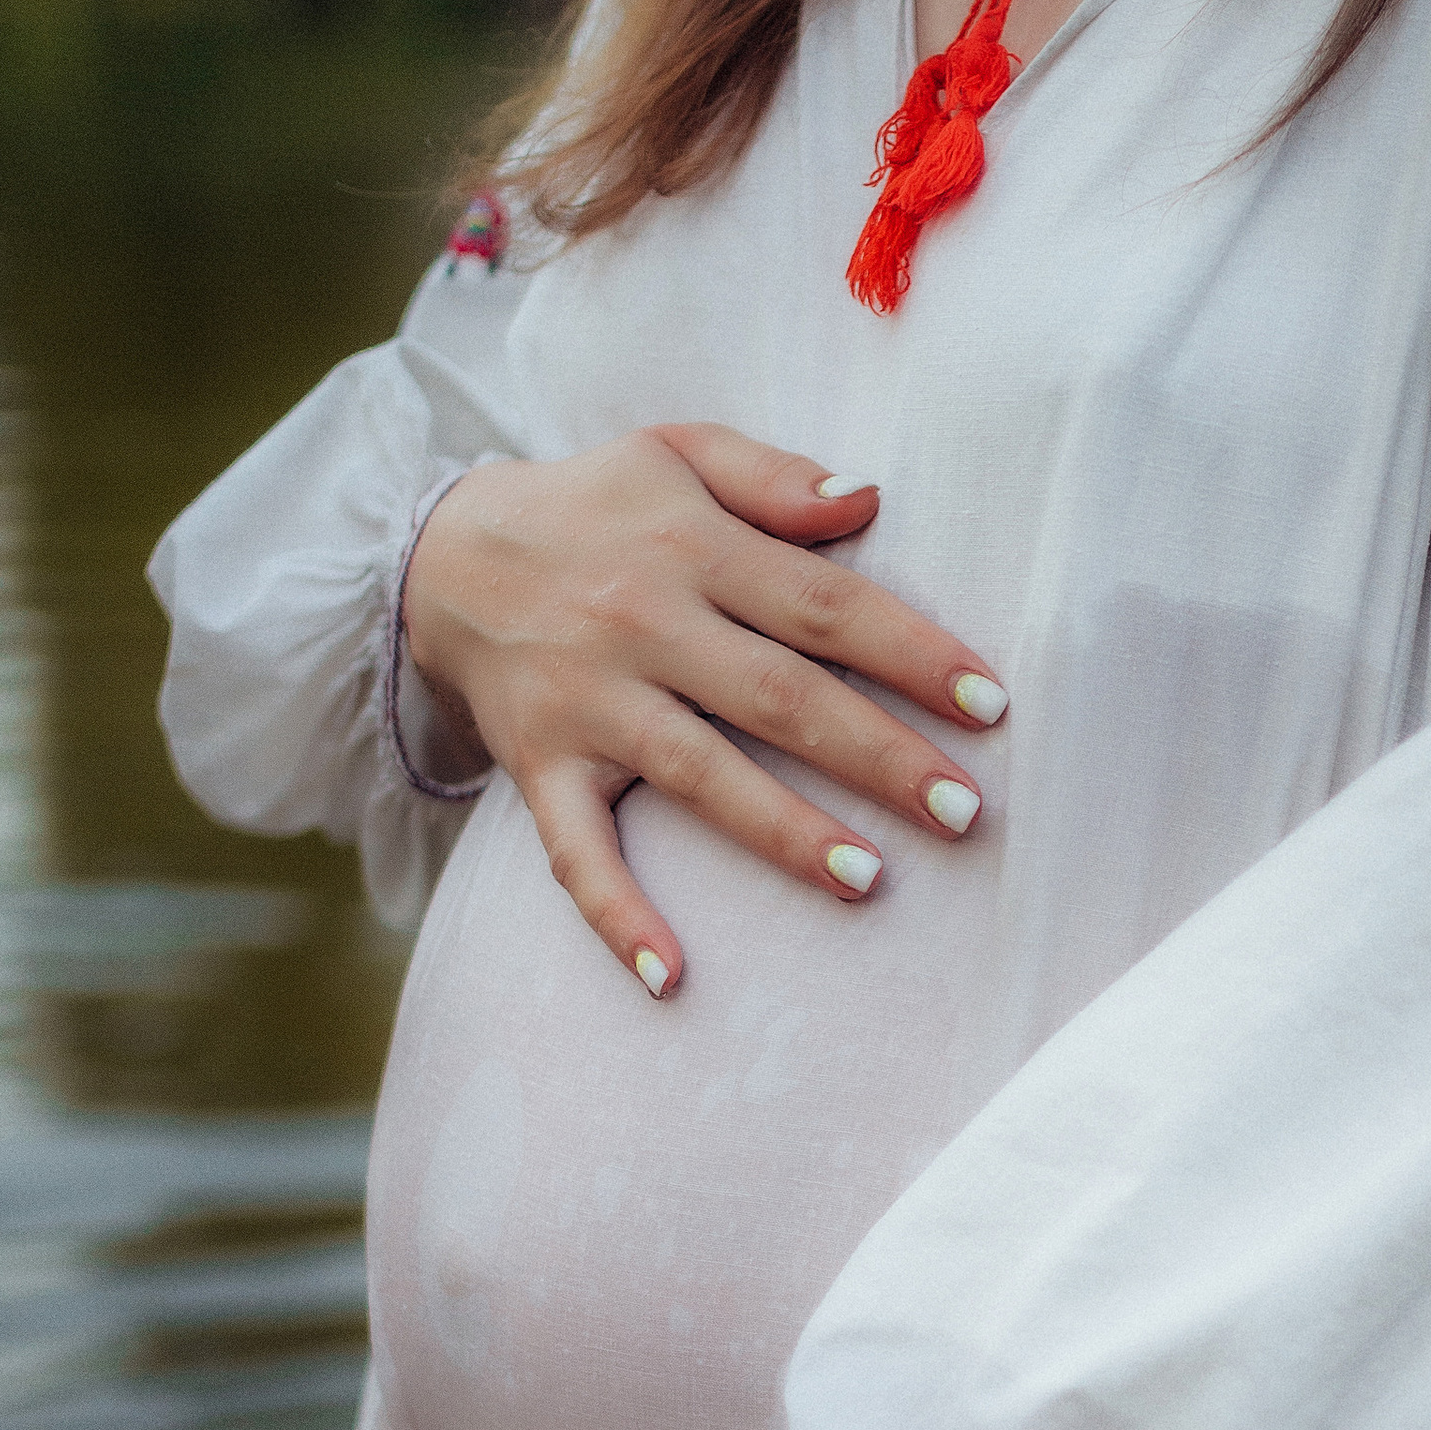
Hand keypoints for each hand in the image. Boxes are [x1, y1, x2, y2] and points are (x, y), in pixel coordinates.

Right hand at [401, 424, 1008, 992]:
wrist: (441, 553)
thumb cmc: (595, 506)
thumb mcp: (678, 452)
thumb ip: (774, 476)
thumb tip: (870, 500)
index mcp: (692, 547)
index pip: (822, 604)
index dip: (911, 652)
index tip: (990, 703)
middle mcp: (642, 626)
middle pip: (777, 696)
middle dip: (877, 756)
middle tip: (964, 810)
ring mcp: (589, 703)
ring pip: (698, 774)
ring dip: (784, 832)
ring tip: (870, 880)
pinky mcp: (540, 767)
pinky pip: (575, 851)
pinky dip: (616, 915)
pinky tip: (671, 977)